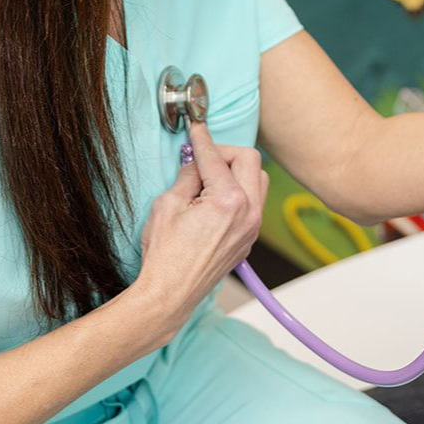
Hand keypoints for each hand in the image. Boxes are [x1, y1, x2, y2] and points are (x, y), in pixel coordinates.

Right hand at [135, 119, 268, 340]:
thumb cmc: (165, 255)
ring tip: (209, 177)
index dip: (203, 140)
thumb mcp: (167, 204)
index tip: (197, 128)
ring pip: (258, 180)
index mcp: (229, 200)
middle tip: (204, 155)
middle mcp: (249, 212)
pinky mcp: (249, 238)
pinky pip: (254, 202)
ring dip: (237, 171)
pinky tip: (215, 197)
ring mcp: (253, 227)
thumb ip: (188, 176)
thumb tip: (197, 161)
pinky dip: (239, 191)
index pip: (217, 158)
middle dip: (226, 152)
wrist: (169, 295)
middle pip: (250, 159)